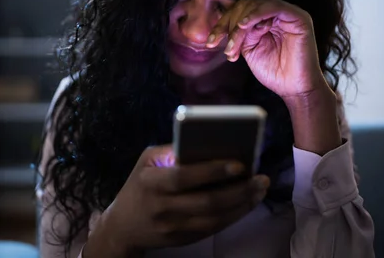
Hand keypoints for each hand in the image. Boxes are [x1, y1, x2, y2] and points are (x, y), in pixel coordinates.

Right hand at [86, 145, 269, 256]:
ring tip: (259, 190)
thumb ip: (174, 151)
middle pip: (207, 202)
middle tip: (261, 178)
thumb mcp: (148, 161)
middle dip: (239, 190)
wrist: (122, 227)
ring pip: (215, 219)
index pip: (184, 176)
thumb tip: (212, 142)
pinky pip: (213, 229)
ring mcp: (173, 228)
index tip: (240, 164)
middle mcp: (162, 207)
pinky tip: (247, 203)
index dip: (213, 171)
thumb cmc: (140, 184)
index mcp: (151, 182)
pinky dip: (234, 216)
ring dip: (242, 205)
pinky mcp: (182, 240)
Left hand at [206, 0, 328, 98]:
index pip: (239, 12)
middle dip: (229, 25)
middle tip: (226, 47)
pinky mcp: (298, 17)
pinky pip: (274, 6)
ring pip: (256, 6)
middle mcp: (275, 15)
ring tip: (234, 43)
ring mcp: (287, 15)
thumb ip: (241, 35)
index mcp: (264, 22)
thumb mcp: (250, 51)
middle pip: (245, 6)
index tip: (210, 42)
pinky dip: (256, 14)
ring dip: (239, 24)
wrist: (294, 89)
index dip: (223, 24)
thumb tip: (228, 24)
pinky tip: (245, 24)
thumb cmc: (275, 73)